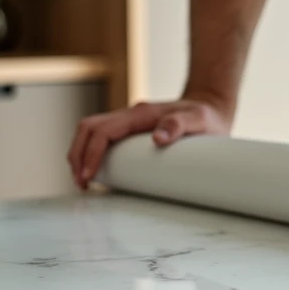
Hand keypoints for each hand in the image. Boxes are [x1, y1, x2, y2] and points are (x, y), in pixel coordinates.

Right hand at [67, 96, 232, 189]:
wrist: (210, 106)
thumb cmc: (205, 116)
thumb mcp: (199, 120)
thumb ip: (180, 125)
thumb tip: (158, 138)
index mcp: (140, 114)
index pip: (103, 131)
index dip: (91, 153)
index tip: (88, 176)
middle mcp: (129, 115)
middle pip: (88, 128)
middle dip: (77, 155)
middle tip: (80, 183)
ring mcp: (127, 122)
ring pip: (90, 132)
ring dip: (79, 153)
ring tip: (82, 180)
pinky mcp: (129, 130)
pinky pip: (100, 137)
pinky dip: (89, 152)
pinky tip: (93, 172)